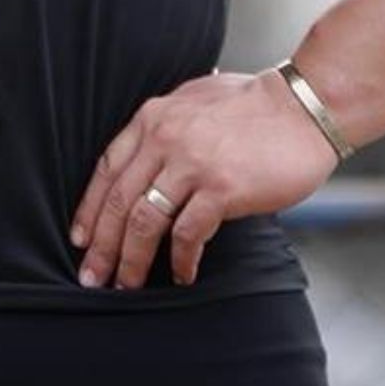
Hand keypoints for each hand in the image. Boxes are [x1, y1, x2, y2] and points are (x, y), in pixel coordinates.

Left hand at [68, 67, 340, 289]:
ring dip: (132, 260)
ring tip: (127, 285)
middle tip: (92, 276)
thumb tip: (145, 156)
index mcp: (154, 117)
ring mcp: (192, 163)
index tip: (81, 238)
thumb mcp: (194, 100)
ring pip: (145, 221)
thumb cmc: (254, 104)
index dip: (90, 208)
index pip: (107, 169)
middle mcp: (165, 138)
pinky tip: (181, 275)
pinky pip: (188, 234)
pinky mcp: (222, 188)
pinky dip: (181, 260)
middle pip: (119, 201)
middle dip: (102, 245)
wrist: (303, 107)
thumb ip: (166, 125)